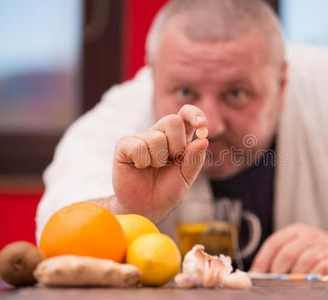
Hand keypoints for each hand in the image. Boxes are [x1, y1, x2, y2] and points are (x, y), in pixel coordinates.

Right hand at [111, 104, 207, 222]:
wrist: (145, 208)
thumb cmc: (166, 190)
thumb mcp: (187, 177)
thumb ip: (195, 159)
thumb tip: (203, 140)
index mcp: (178, 137)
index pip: (186, 113)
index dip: (195, 114)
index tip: (202, 126)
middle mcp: (159, 133)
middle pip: (173, 120)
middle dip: (177, 145)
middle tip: (170, 161)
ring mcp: (141, 138)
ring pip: (157, 138)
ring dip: (159, 160)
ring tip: (153, 168)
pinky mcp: (124, 145)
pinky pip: (138, 146)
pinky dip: (143, 162)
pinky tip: (139, 167)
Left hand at [250, 223, 327, 274]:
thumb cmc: (310, 249)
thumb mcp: (294, 243)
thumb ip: (278, 254)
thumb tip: (256, 273)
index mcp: (295, 230)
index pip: (274, 243)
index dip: (262, 260)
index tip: (255, 274)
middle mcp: (309, 236)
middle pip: (287, 253)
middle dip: (277, 270)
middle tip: (273, 281)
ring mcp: (323, 247)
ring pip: (304, 261)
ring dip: (294, 276)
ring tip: (291, 282)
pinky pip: (321, 270)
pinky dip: (311, 277)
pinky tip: (308, 281)